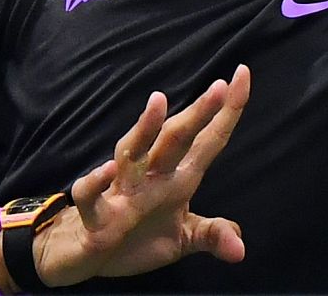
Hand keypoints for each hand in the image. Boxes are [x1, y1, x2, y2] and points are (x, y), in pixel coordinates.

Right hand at [30, 65, 251, 287]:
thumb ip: (209, 235)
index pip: (207, 141)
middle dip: (196, 114)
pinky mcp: (95, 215)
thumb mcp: (180, 240)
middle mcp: (150, 177)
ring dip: (143, 128)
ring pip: (131, 152)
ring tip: (159, 102)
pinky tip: (105, 170)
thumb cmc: (134, 236)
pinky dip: (95, 181)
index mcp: (176, 179)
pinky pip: (90, 194)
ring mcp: (121, 192)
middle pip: (174, 139)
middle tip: (218, 86)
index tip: (243, 73)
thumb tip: (240, 250)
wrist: (84, 255)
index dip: (226, 111)